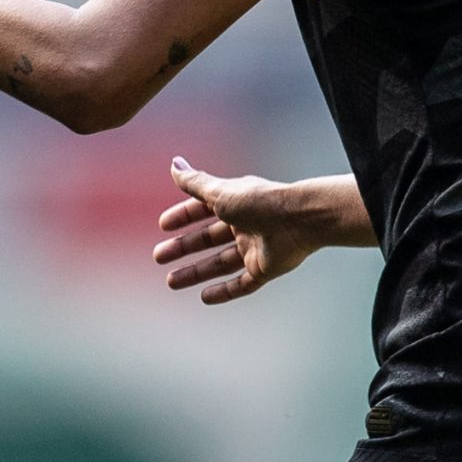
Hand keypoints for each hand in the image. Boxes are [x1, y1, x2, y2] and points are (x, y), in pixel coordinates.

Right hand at [152, 158, 333, 303]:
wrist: (303, 220)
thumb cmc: (261, 202)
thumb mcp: (221, 192)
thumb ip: (195, 183)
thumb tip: (174, 163)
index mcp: (234, 203)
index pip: (202, 210)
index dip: (182, 217)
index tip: (163, 226)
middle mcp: (244, 225)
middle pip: (207, 239)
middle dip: (183, 248)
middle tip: (158, 257)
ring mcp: (254, 248)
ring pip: (219, 263)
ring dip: (196, 272)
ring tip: (171, 282)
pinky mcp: (265, 269)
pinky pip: (242, 284)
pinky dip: (224, 291)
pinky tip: (204, 298)